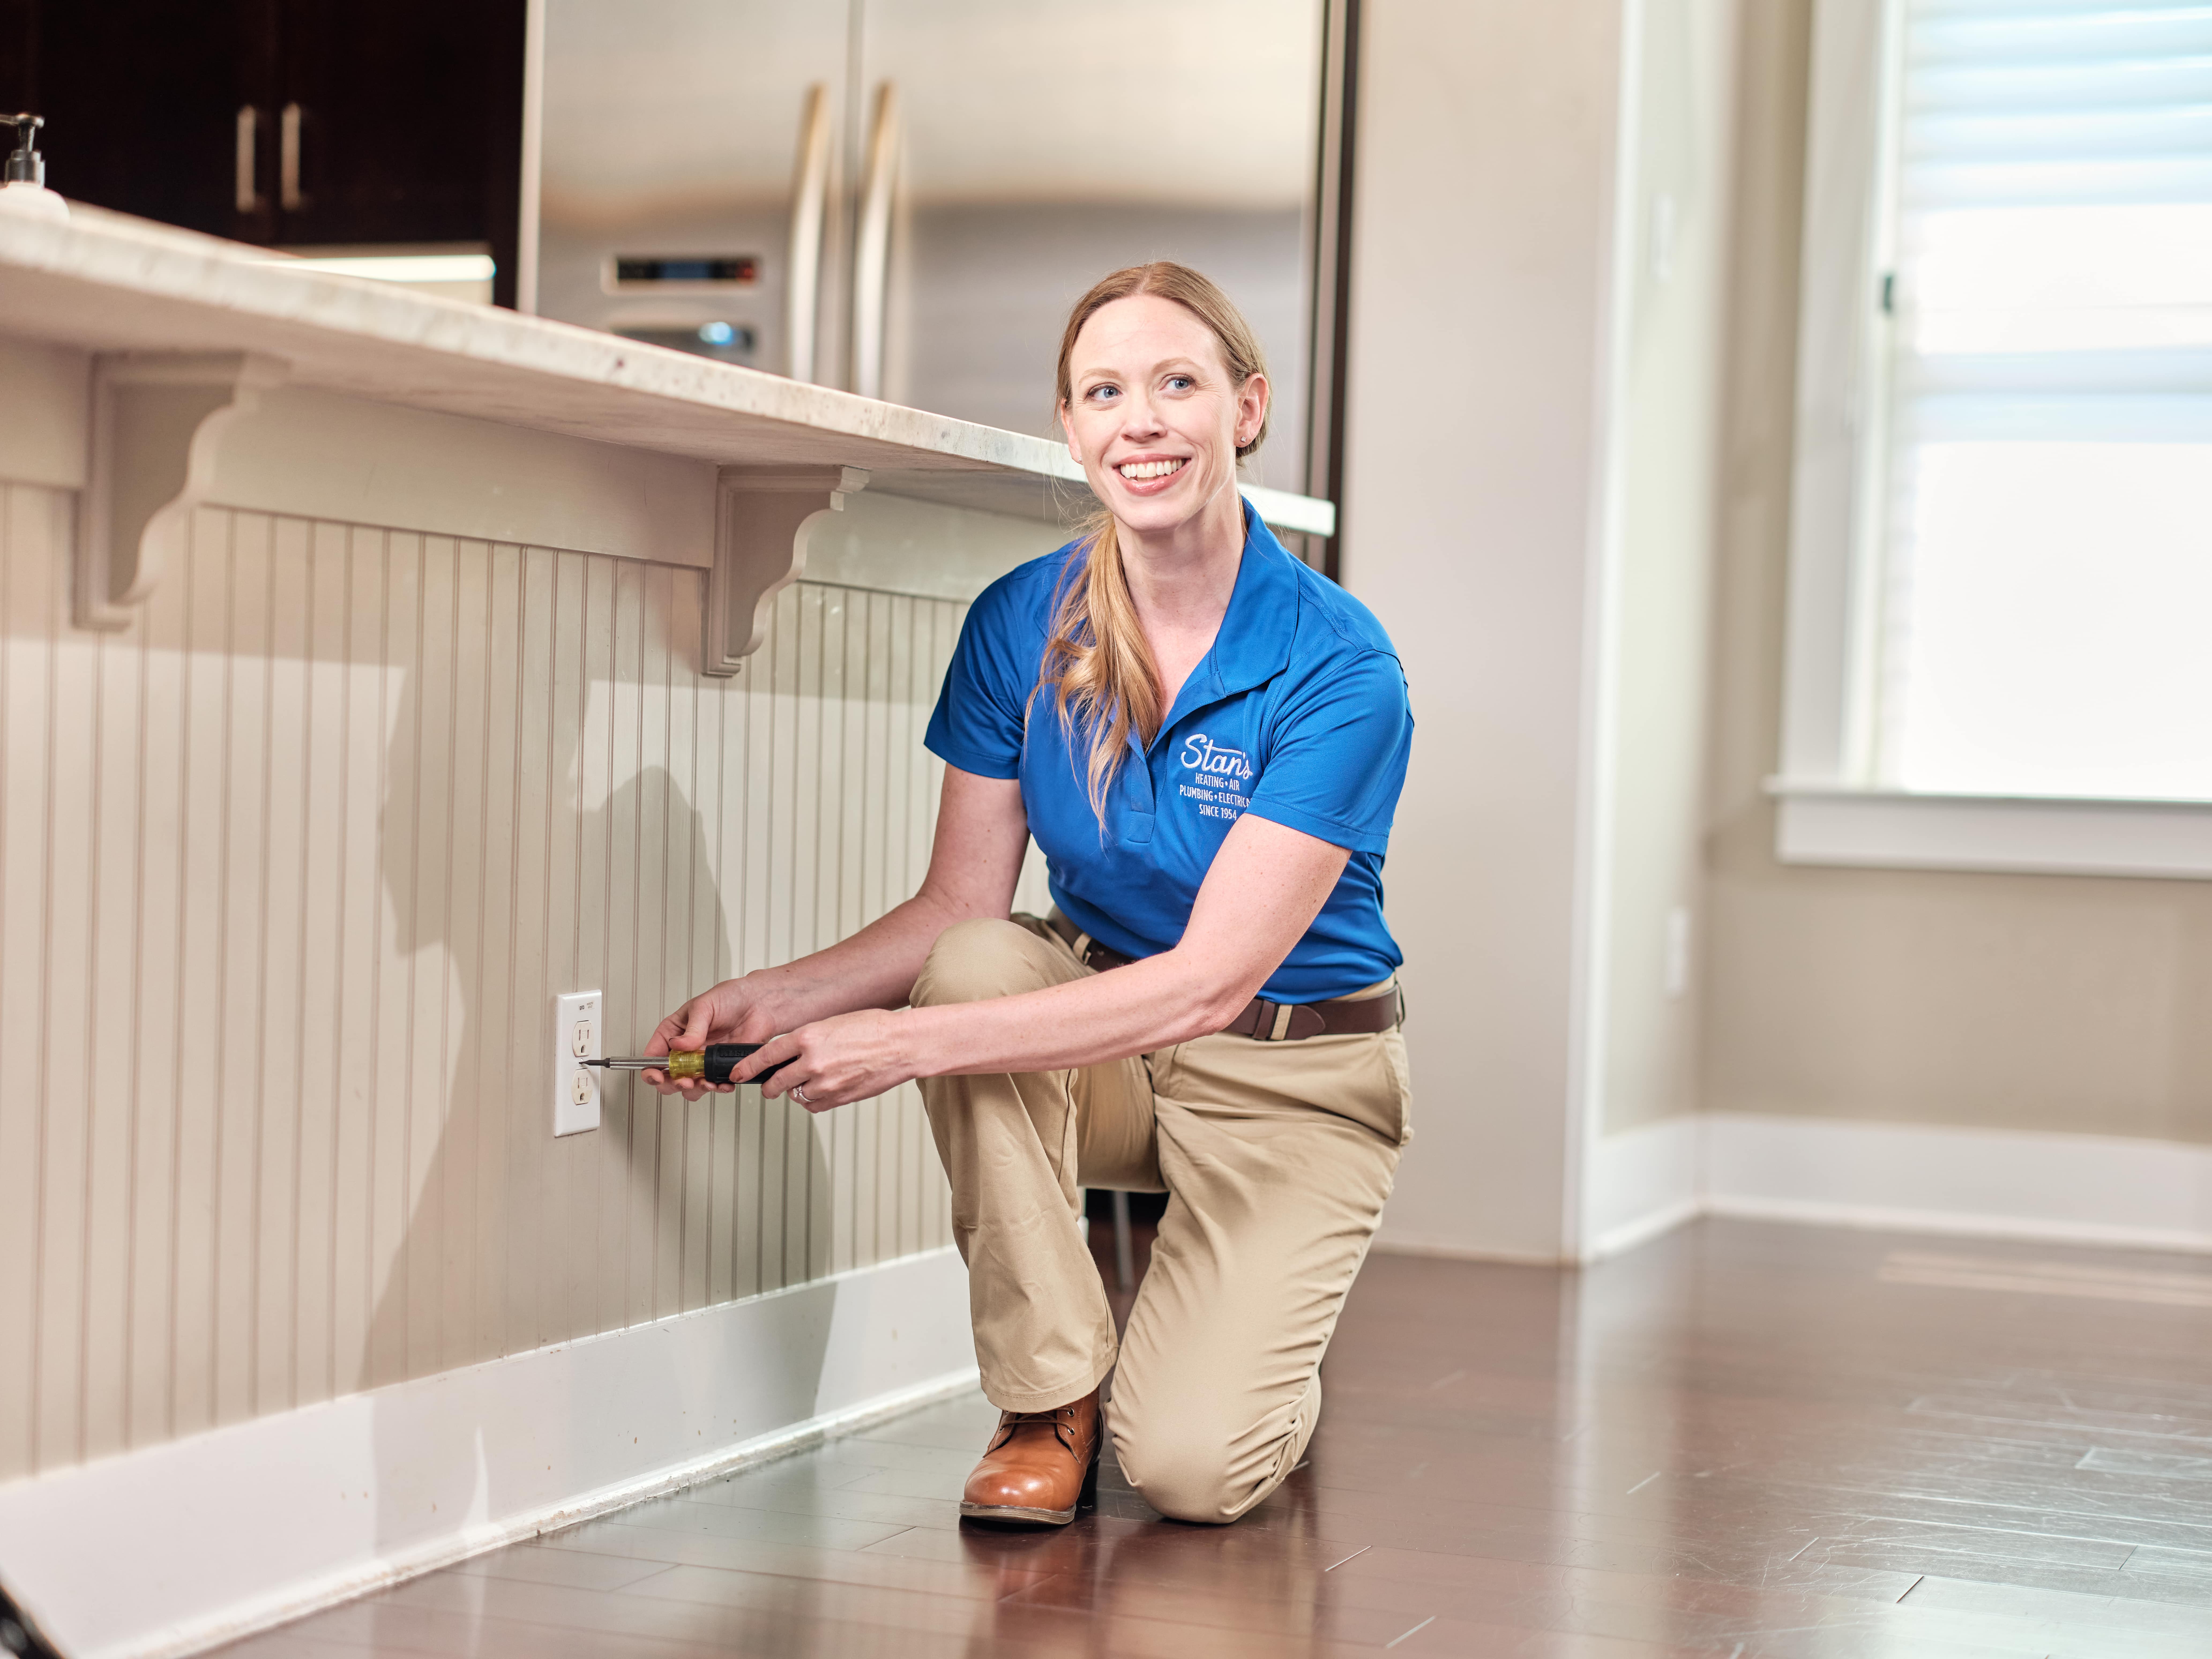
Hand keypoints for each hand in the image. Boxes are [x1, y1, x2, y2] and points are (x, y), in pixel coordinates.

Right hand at [641, 976, 779, 1101]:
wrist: (761, 1003)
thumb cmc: (732, 997)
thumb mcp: (705, 1006)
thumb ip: (692, 1028)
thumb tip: (678, 1044)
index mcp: (675, 1032)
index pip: (653, 1055)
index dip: (650, 1069)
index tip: (657, 1075)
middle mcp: (687, 1050)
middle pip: (669, 1077)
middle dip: (673, 1084)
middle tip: (685, 1081)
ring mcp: (704, 1061)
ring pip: (690, 1087)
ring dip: (695, 1089)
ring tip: (705, 1082)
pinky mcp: (722, 1068)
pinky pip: (715, 1085)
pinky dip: (718, 1088)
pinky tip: (723, 1083)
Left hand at [738, 1008, 917, 1113]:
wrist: (901, 1045)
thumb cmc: (873, 1029)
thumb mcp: (832, 1024)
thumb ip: (807, 1040)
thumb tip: (789, 1054)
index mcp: (808, 1037)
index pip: (765, 1055)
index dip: (747, 1067)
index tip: (738, 1073)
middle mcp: (812, 1062)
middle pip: (775, 1082)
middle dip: (767, 1086)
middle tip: (768, 1086)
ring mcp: (825, 1083)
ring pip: (795, 1095)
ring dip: (796, 1090)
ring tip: (811, 1080)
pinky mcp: (838, 1098)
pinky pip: (813, 1106)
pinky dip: (813, 1100)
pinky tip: (823, 1089)